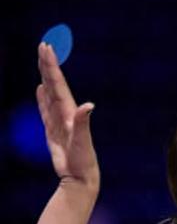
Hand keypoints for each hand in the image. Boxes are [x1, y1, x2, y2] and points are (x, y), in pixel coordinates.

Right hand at [36, 42, 97, 186]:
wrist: (81, 178)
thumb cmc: (84, 161)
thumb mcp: (83, 141)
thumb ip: (83, 123)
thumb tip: (89, 105)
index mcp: (71, 112)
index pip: (59, 84)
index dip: (52, 66)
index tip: (46, 48)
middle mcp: (66, 113)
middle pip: (54, 84)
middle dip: (48, 65)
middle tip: (43, 46)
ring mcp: (59, 121)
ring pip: (50, 94)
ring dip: (45, 77)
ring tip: (42, 62)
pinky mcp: (54, 130)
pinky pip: (45, 109)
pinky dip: (42, 98)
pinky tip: (40, 88)